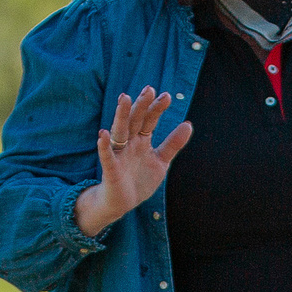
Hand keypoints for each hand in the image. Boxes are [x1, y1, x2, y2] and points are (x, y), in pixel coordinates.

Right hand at [74, 89, 193, 236]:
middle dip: (141, 105)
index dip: (157, 108)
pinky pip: (107, 156)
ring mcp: (119, 154)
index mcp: (141, 141)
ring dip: (121, 115)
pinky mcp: (111, 169)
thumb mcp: (161, 161)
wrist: (123, 203)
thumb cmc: (140, 179)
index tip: (167, 96)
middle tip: (149, 89)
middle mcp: (129, 143)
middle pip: (135, 120)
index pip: (149, 120)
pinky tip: (103, 134)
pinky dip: (104, 146)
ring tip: (125, 99)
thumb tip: (188, 124)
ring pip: (119, 131)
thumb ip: (173, 144)